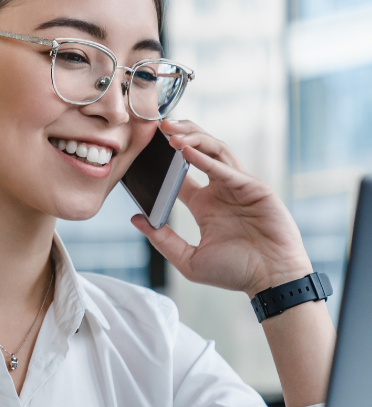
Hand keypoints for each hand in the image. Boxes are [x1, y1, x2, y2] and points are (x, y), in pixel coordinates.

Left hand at [129, 119, 311, 296]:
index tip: (142, 150)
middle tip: (157, 126)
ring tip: (170, 132)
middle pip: (199, 153)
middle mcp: (220, 191)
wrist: (270, 280)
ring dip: (192, 139)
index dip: (162, 161)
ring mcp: (238, 187)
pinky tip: (186, 151)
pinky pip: (227, 169)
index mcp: (204, 205)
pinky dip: (206, 159)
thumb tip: (136, 219)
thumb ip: (162, 239)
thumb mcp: (188, 260)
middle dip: (179, 136)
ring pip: (214, 152)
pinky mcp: (254, 188)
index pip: (180, 175)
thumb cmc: (234, 272)